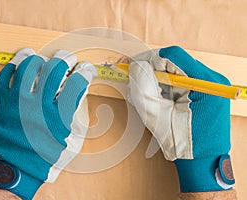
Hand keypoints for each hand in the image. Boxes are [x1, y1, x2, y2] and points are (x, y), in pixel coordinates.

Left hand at [0, 49, 96, 198]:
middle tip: (68, 59)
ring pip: (29, 66)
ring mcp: (18, 101)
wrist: (17, 167)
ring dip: (40, 58)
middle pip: (55, 68)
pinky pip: (5, 74)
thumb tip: (78, 89)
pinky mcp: (3, 101)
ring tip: (44, 59)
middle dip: (66, 59)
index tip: (86, 69)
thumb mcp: (70, 138)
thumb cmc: (45, 156)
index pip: (77, 83)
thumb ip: (74, 112)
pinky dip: (14, 65)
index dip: (85, 72)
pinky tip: (22, 62)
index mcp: (58, 116)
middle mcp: (38, 104)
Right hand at [128, 46, 234, 191]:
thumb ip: (143, 88)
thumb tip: (135, 66)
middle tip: (137, 81)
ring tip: (151, 97)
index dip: (150, 59)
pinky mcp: (207, 90)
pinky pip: (182, 80)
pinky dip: (167, 86)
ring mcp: (212, 85)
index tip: (134, 66)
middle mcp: (213, 80)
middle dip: (153, 70)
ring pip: (177, 70)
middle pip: (176, 62)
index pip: (174, 56)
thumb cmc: (184, 144)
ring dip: (160, 80)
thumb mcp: (158, 115)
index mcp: (207, 83)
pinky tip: (161, 99)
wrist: (203, 162)